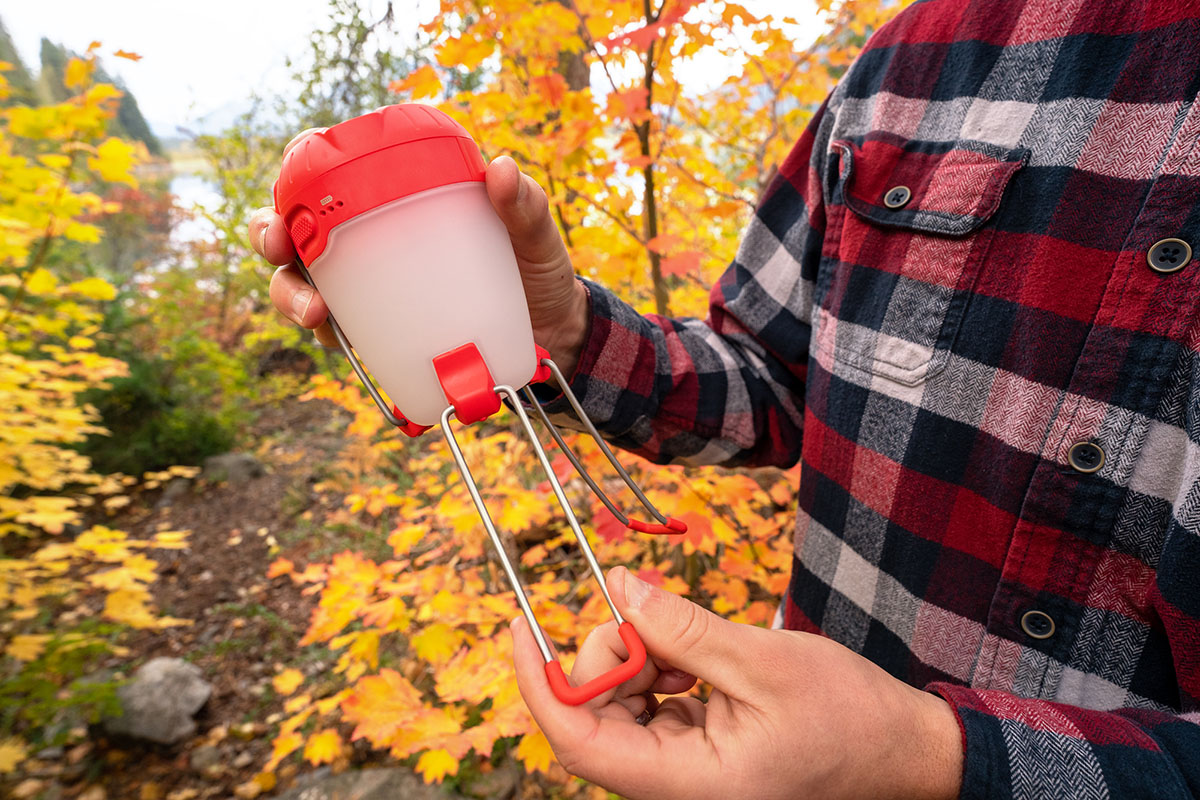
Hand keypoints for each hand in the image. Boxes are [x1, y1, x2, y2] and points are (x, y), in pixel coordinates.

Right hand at [247, 130, 589, 373]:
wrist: (549, 334)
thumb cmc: (534, 270)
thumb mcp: (534, 235)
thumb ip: (523, 204)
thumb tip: (501, 170)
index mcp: (395, 194)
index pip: (330, 166)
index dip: (296, 166)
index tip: (294, 182)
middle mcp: (369, 237)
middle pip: (294, 224)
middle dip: (268, 232)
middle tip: (278, 247)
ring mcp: (366, 286)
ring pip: (299, 280)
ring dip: (288, 293)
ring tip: (313, 313)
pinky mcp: (375, 331)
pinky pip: (335, 332)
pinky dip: (327, 336)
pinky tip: (339, 342)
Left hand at [511, 567, 962, 799]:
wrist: (906, 755)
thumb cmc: (851, 718)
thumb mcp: (762, 661)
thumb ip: (681, 628)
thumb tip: (618, 588)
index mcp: (690, 784)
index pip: (578, 741)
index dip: (540, 681)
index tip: (520, 624)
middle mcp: (679, 791)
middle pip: (594, 722)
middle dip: (605, 659)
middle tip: (645, 616)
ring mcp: (687, 779)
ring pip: (619, 714)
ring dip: (636, 664)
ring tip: (687, 641)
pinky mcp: (698, 761)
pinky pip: (650, 714)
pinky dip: (658, 675)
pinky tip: (692, 659)